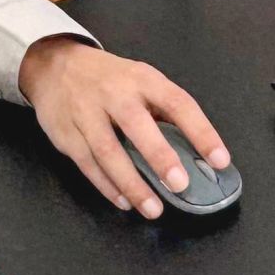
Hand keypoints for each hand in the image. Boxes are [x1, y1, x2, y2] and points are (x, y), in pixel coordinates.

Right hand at [18, 37, 230, 219]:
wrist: (54, 66)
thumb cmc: (109, 79)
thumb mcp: (140, 80)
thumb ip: (164, 110)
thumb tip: (196, 152)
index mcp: (142, 79)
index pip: (178, 103)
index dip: (201, 131)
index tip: (220, 160)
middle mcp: (114, 94)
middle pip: (137, 126)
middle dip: (160, 157)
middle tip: (179, 185)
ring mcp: (86, 114)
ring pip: (109, 152)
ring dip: (132, 184)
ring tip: (153, 209)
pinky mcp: (66, 134)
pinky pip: (88, 164)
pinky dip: (107, 186)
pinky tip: (124, 201)